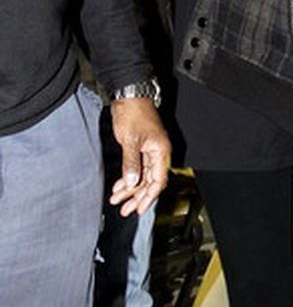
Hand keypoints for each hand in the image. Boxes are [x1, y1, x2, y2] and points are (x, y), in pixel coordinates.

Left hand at [109, 97, 170, 215]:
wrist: (129, 95)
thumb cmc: (133, 113)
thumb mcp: (130, 140)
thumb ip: (132, 163)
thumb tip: (132, 182)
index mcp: (160, 152)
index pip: (158, 181)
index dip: (149, 196)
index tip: (139, 208)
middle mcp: (158, 154)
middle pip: (150, 182)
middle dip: (137, 197)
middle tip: (126, 210)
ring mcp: (149, 152)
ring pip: (142, 177)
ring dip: (130, 190)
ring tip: (118, 201)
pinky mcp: (140, 149)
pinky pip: (136, 169)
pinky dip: (127, 179)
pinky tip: (118, 187)